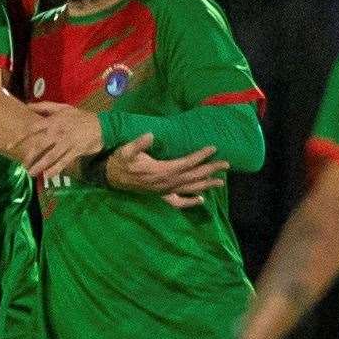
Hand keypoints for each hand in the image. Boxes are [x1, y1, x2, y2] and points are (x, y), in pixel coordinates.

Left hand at [26, 102, 103, 178]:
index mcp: (53, 121)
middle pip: (39, 145)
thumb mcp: (64, 108)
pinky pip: (63, 162)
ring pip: (50, 156)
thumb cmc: (81, 117)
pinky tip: (48, 176)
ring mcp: (67, 142)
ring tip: (31, 173)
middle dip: (29, 156)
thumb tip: (28, 105)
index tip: (9, 146)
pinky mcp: (75, 151)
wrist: (103, 125)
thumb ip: (45, 106)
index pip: (33, 128)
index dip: (20, 137)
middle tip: (23, 165)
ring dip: (39, 166)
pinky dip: (55, 169)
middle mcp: (58, 132)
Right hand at [106, 134, 227, 207]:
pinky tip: (201, 200)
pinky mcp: (161, 196)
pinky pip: (178, 203)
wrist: (111, 176)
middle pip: (193, 176)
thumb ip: (139, 144)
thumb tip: (150, 135)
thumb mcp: (127, 150)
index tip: (213, 149)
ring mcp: (165, 191)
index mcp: (162, 170)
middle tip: (226, 165)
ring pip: (190, 189)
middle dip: (211, 170)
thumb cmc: (121, 161)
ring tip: (222, 182)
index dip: (200, 156)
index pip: (187, 163)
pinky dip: (191, 202)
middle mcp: (167, 183)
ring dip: (207, 185)